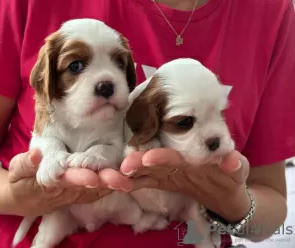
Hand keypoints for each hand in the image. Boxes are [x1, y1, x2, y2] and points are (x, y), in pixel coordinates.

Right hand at [7, 149, 132, 216]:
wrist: (28, 199)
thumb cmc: (23, 181)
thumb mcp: (18, 171)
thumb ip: (26, 164)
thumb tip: (36, 154)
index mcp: (52, 182)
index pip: (67, 179)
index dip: (79, 178)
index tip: (92, 178)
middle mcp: (68, 190)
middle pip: (88, 186)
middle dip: (104, 182)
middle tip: (119, 180)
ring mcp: (78, 193)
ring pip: (97, 190)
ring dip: (112, 186)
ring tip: (127, 180)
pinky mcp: (84, 193)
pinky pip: (99, 192)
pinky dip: (111, 187)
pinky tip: (125, 181)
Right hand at [121, 148, 250, 221]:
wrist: (224, 189)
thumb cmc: (230, 177)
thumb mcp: (237, 171)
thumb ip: (235, 165)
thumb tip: (234, 159)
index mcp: (190, 158)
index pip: (173, 156)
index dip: (160, 157)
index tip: (147, 158)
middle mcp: (175, 163)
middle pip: (153, 162)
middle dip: (138, 164)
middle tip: (124, 168)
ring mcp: (168, 173)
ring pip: (145, 172)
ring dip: (130, 175)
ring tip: (113, 179)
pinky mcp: (164, 182)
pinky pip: (145, 183)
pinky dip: (132, 184)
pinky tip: (118, 186)